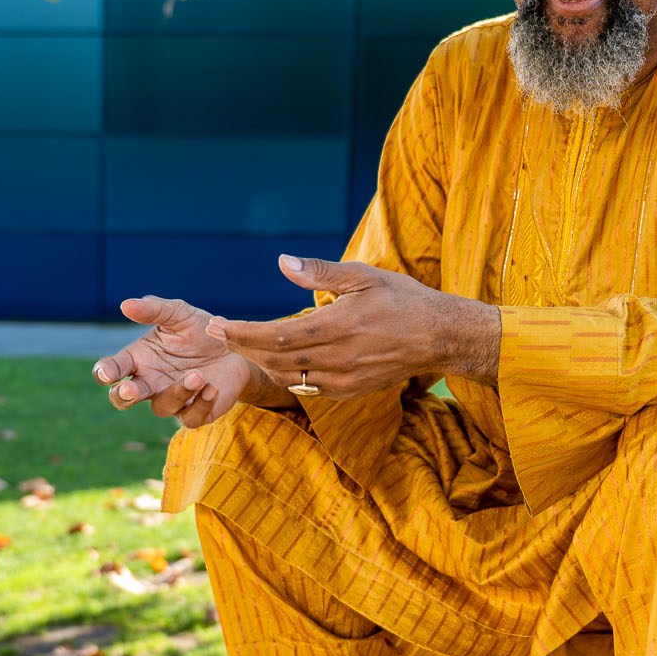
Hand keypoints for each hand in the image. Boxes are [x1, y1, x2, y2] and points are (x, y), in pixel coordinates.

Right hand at [92, 296, 280, 428]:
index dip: (105, 372)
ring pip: (162, 407)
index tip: (107, 374)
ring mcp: (172, 400)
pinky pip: (191, 418)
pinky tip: (212, 388)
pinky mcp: (196, 412)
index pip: (113, 369)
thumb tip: (126, 305)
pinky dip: (201, 404)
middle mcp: (150, 383)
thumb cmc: (200, 331)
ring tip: (198, 374)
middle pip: (122, 398)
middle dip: (122, 396)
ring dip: (177, 392)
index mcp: (138, 359)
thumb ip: (154, 310)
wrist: (236, 348)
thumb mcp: (179, 314)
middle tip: (129, 390)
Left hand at [210, 255, 499, 400]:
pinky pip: (306, 388)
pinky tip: (276, 360)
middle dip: (241, 346)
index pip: (273, 336)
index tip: (216, 324)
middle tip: (220, 332)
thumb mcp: (363, 275)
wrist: (439, 337)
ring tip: (243, 344)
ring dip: (260, 362)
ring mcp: (343, 381)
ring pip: (286, 377)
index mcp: (337, 327)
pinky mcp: (349, 392)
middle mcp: (337, 360)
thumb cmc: (402, 300)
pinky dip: (285, 374)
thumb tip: (282, 262)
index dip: (239, 332)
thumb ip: (320, 271)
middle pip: (272, 359)